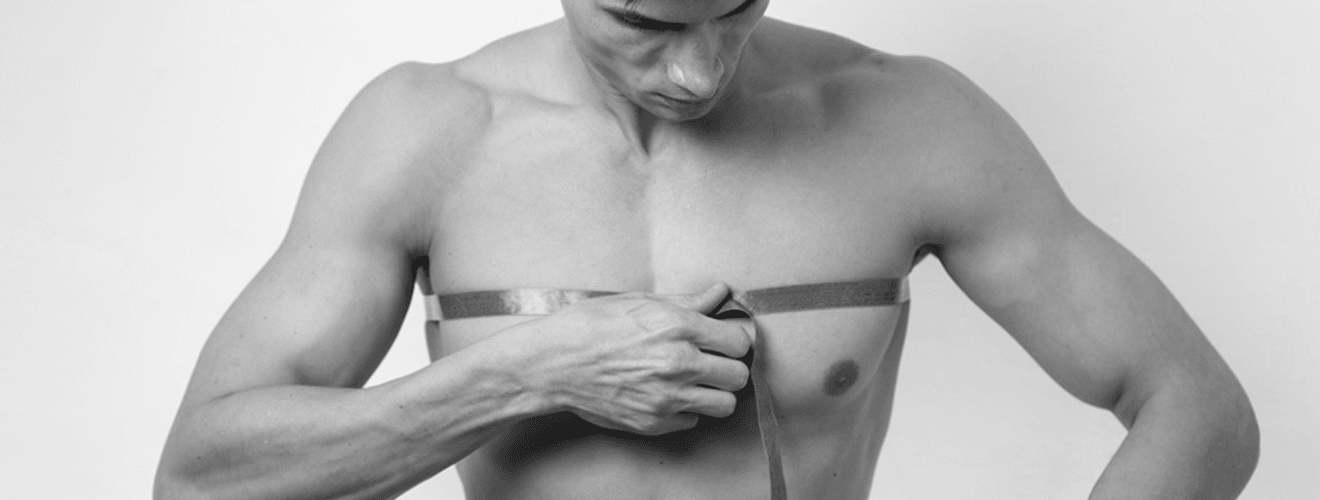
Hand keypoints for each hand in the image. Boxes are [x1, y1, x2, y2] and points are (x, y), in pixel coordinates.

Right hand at [511, 283, 753, 435]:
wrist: (553, 363)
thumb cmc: (590, 326)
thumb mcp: (639, 302)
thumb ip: (687, 302)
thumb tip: (720, 292)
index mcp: (679, 327)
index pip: (739, 342)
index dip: (732, 340)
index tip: (722, 341)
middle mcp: (679, 363)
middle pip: (738, 376)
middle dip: (728, 367)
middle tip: (711, 361)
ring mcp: (667, 397)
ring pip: (725, 405)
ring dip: (714, 393)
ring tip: (696, 382)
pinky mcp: (654, 422)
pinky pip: (693, 420)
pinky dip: (686, 409)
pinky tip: (667, 393)